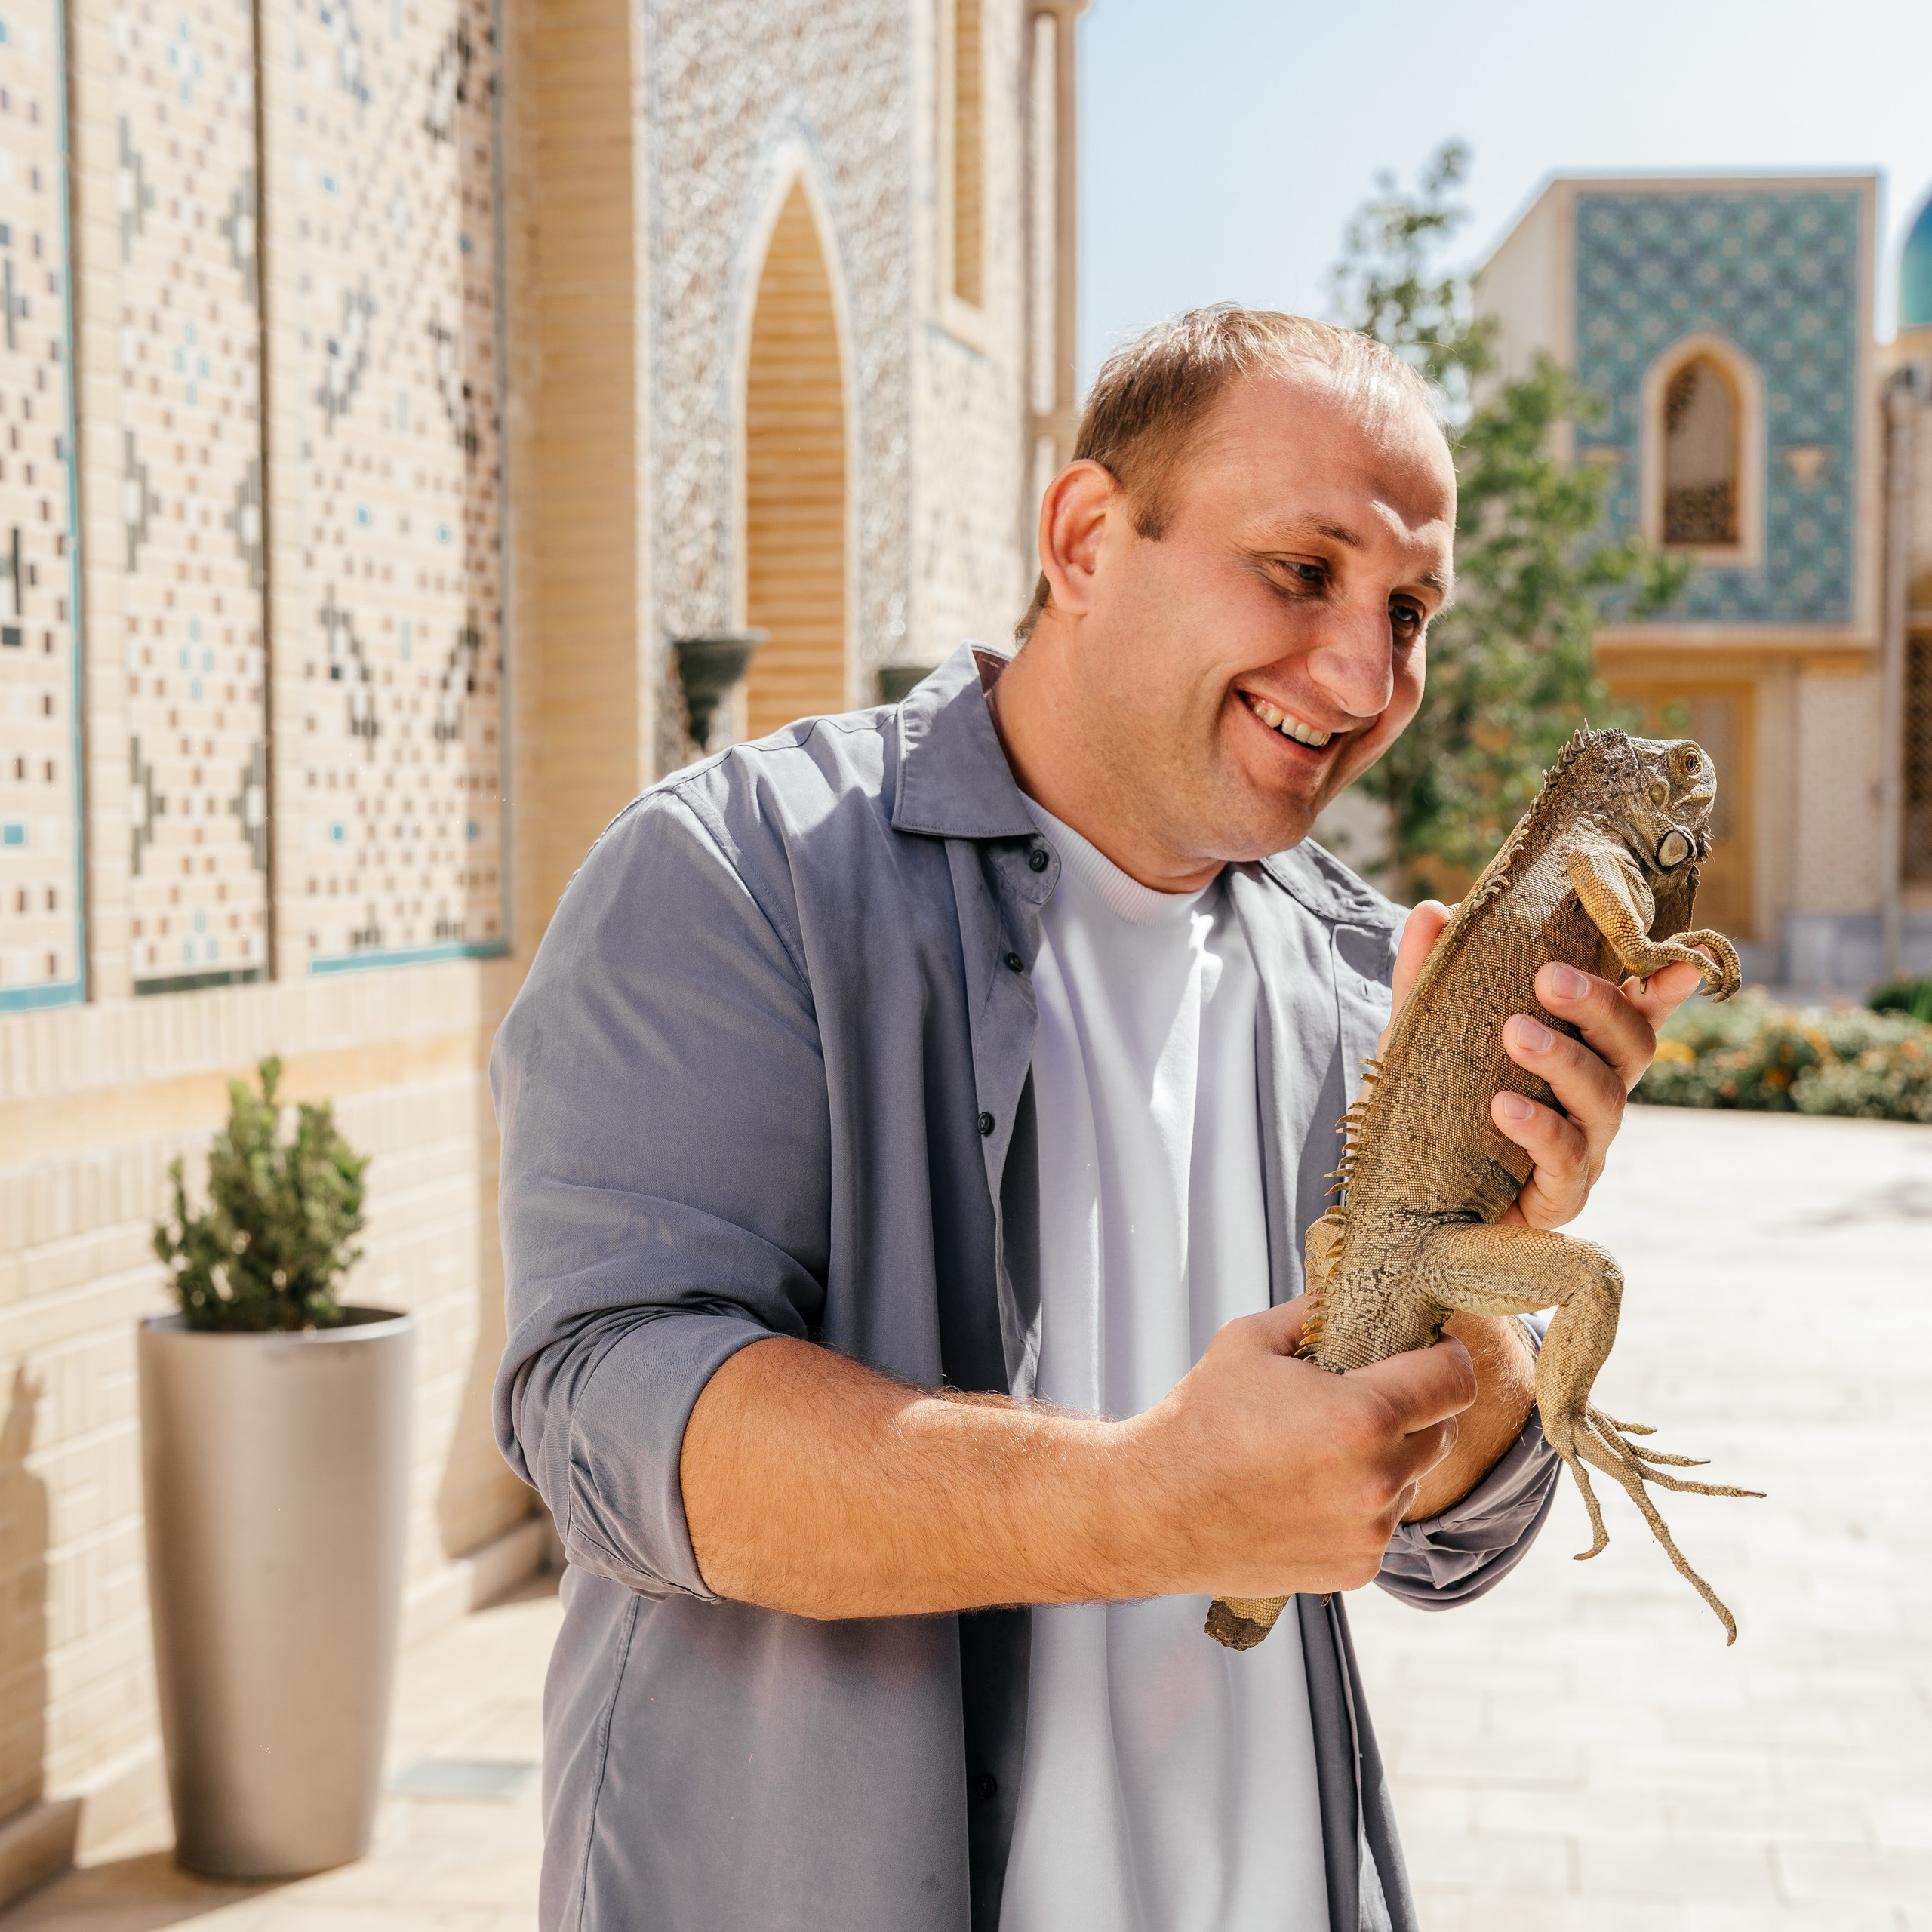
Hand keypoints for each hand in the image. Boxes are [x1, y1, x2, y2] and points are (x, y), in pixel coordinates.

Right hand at [1124, 1295, 1475, 1597]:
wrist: (1155, 1510)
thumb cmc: (1197, 1423)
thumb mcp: (1249, 1341)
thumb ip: (1313, 1312)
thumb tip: (1352, 1294)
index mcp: (1360, 1417)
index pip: (1455, 1380)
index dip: (1448, 1356)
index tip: (1431, 1350)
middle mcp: (1377, 1479)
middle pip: (1442, 1430)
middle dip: (1414, 1408)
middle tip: (1362, 1397)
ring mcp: (1370, 1531)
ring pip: (1413, 1479)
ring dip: (1386, 1459)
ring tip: (1321, 1451)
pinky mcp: (1356, 1568)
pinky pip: (1384, 1522)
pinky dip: (1361, 1503)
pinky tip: (1309, 1490)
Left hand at [1385, 900, 1705, 1231]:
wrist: (1400, 1199)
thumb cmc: (1429, 1109)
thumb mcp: (1419, 1037)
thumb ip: (1427, 977)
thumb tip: (1431, 911)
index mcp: (1577, 1052)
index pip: (1633, 1013)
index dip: (1663, 987)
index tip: (1678, 959)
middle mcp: (1593, 1098)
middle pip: (1630, 1047)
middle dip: (1599, 1007)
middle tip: (1549, 978)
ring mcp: (1584, 1149)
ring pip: (1604, 1101)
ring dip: (1564, 1061)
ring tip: (1515, 1034)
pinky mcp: (1558, 1198)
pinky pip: (1565, 1161)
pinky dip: (1539, 1129)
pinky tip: (1504, 1107)